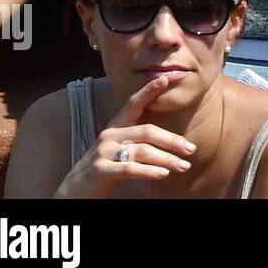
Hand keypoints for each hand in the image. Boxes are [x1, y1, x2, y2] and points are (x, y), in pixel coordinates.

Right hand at [54, 73, 195, 197]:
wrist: (75, 189)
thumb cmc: (107, 165)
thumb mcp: (122, 147)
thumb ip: (140, 138)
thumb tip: (173, 138)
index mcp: (117, 125)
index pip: (134, 103)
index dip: (150, 90)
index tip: (167, 78)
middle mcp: (110, 134)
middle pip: (147, 131)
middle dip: (172, 140)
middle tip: (191, 149)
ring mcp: (103, 152)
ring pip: (142, 151)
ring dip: (166, 159)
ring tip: (184, 166)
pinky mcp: (100, 170)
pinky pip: (129, 168)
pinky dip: (148, 171)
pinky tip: (163, 174)